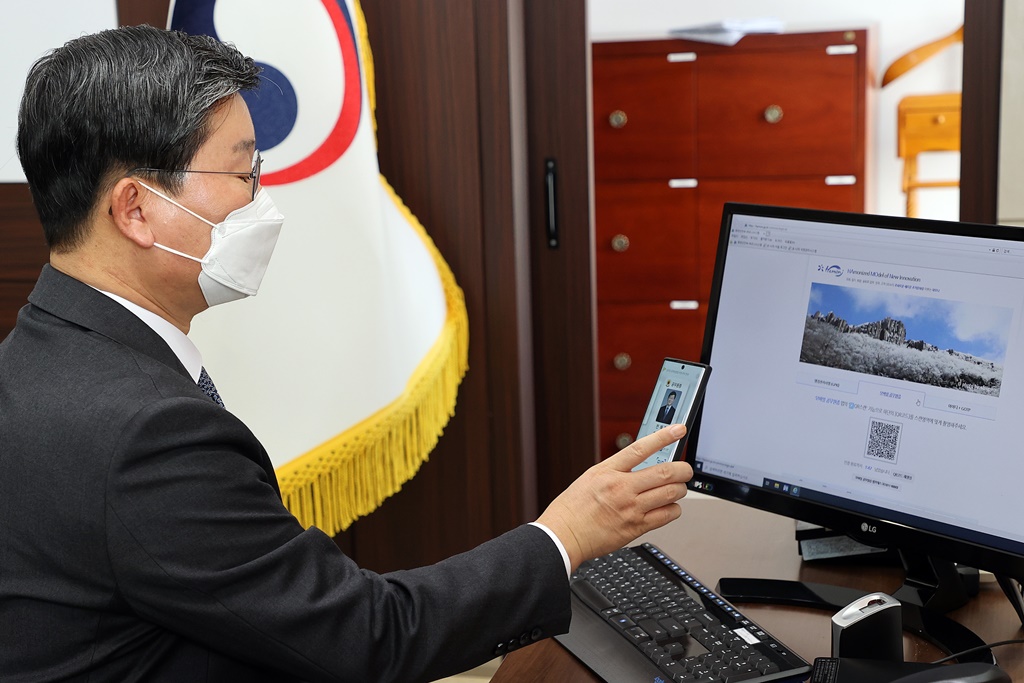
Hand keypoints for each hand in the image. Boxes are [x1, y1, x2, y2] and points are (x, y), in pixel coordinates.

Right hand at [536, 424, 693, 570]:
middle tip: (686, 469)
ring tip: (678, 489)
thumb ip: (616, 470)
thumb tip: (642, 465)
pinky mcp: (636, 527)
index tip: (679, 430)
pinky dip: (674, 509)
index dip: (664, 436)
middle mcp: (621, 487)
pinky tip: (669, 507)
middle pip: (665, 472)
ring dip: (680, 490)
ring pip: (671, 493)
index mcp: (608, 471)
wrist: (564, 534)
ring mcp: (630, 508)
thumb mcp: (592, 477)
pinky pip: (666, 515)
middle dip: (683, 469)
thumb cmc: (574, 507)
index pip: (641, 448)